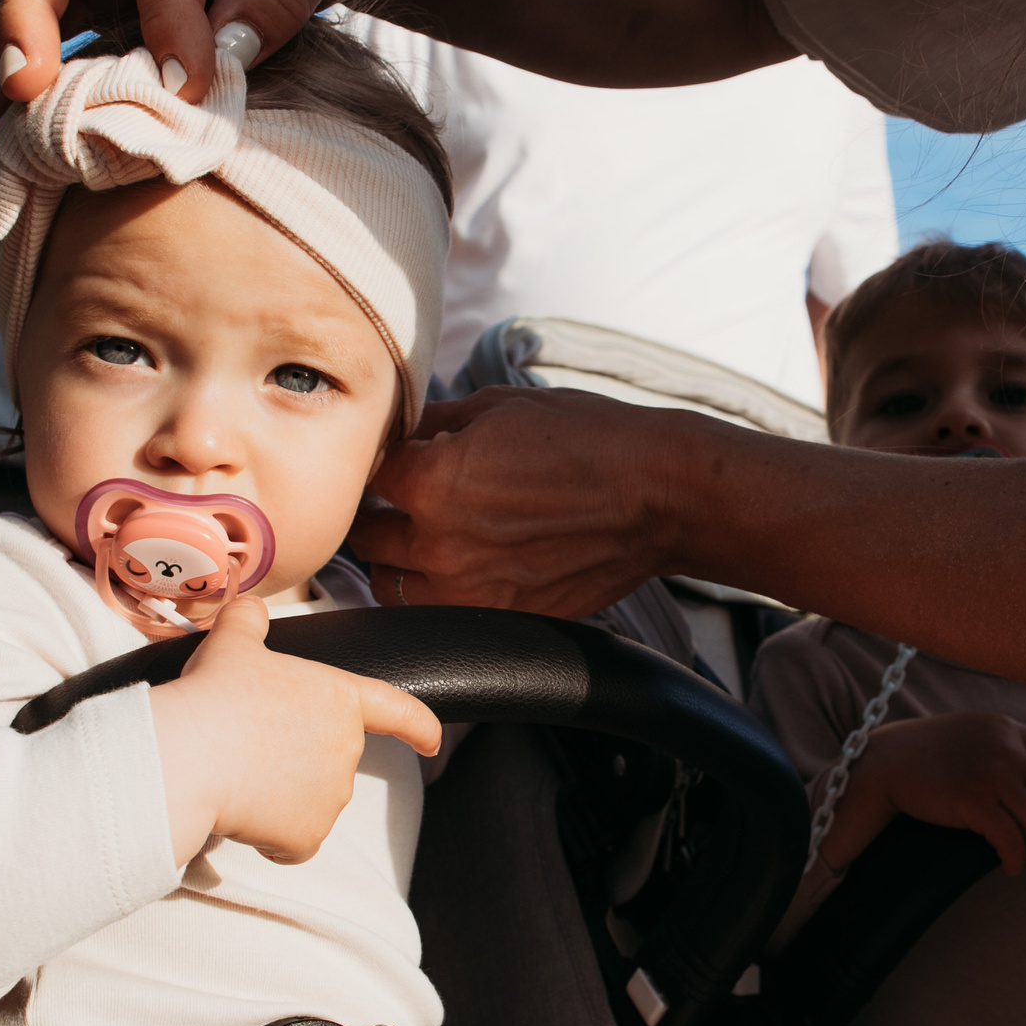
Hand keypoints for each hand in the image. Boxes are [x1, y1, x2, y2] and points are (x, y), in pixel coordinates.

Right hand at [148, 597, 439, 863]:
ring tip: (236, 777)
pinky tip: (240, 815)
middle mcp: (348, 750)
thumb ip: (248, 621)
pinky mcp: (309, 836)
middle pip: (328, 762)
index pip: (397, 710)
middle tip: (248, 746)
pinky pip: (292, 843)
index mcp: (341, 699)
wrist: (189, 755)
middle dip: (295, 760)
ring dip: (279, 799)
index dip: (418, 726)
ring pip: (307, 804)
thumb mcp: (232, 643)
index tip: (432, 742)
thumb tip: (250, 608)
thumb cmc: (214, 695)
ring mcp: (333, 797)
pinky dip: (270, 837)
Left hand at [352, 388, 695, 615]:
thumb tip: (403, 431)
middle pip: (367, 538)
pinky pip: (439, 613)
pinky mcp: (502, 618)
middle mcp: (440, 545)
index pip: (369, 477)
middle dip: (379, 515)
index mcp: (431, 483)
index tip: (394, 461)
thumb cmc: (589, 441)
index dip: (380, 463)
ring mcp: (470, 592)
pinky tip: (462, 567)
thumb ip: (436, 422)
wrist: (657, 496)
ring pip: (391, 587)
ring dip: (398, 563)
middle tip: (401, 501)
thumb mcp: (501, 406)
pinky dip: (438, 593)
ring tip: (423, 540)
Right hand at [821, 713, 1025, 875]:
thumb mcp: (971, 734)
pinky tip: (1008, 866)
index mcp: (1008, 729)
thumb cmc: (924, 753)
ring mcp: (992, 774)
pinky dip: (1016, 859)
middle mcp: (1007, 749)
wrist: (885, 762)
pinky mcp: (974, 801)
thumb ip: (1001, 745)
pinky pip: (1012, 840)